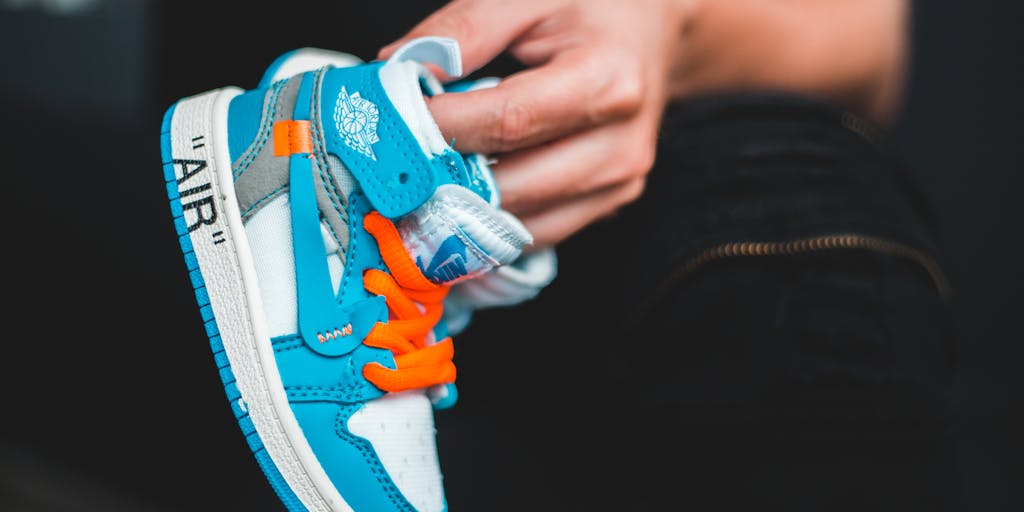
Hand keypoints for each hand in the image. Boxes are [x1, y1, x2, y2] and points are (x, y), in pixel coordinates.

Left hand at [380, 0, 691, 248]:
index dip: (443, 128)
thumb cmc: (592, 5)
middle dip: (445, 179)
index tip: (392, 124)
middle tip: (392, 168)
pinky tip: (461, 196)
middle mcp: (621, 144)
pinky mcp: (611, 203)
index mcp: (607, 81)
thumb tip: (395, 73)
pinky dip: (493, 221)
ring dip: (464, 210)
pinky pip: (538, 230)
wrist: (654, 30)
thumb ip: (462, 31)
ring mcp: (620, 182)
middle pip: (513, 185)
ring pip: (521, 222)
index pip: (507, 122)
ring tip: (419, 184)